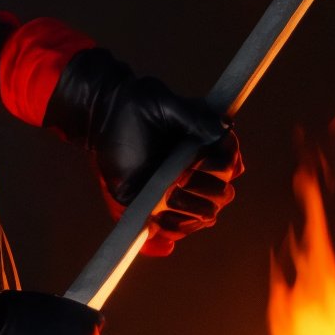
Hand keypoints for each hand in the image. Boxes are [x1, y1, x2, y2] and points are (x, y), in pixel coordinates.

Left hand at [43, 45, 243, 254]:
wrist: (104, 118)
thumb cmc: (137, 106)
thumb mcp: (165, 104)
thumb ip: (193, 116)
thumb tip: (224, 128)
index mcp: (206, 148)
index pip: (230, 166)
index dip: (223, 165)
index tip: (201, 156)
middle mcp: (198, 173)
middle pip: (222, 195)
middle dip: (206, 187)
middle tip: (181, 175)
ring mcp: (179, 193)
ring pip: (205, 215)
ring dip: (190, 207)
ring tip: (169, 191)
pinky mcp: (156, 209)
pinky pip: (175, 229)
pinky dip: (174, 227)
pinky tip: (160, 215)